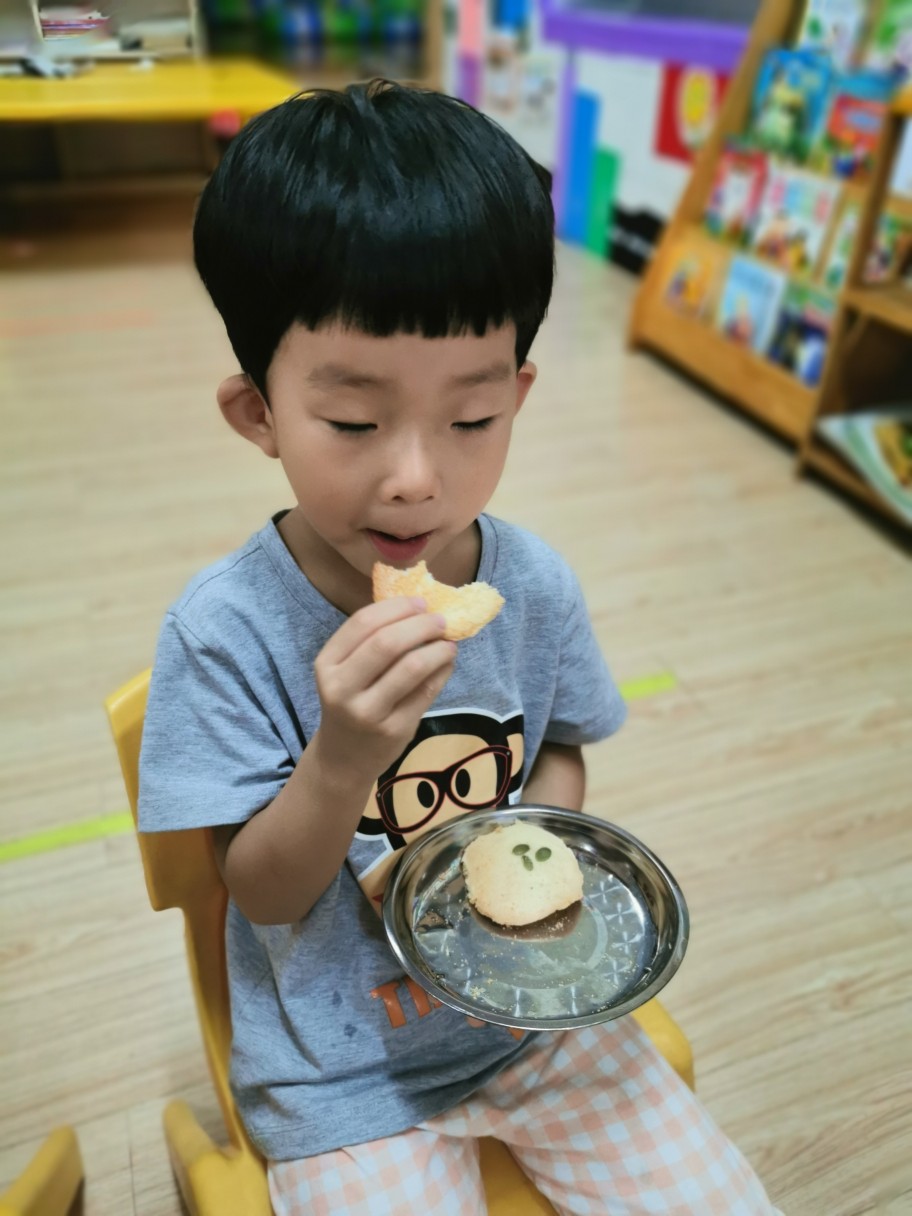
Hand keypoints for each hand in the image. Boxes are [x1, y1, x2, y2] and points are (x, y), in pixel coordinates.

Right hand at [313, 597, 456, 781]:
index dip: (396, 608)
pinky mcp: (394, 730)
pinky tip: (446, 663)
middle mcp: (342, 688)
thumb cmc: (350, 702)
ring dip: (437, 649)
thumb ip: (372, 642)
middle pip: (387, 643)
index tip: (420, 602)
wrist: (345, 757)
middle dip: (420, 625)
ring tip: (448, 643)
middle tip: (440, 620)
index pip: (362, 623)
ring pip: (411, 667)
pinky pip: (425, 691)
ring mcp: (368, 712)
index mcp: (327, 665)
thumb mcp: (346, 671)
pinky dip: (442, 671)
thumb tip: (420, 609)